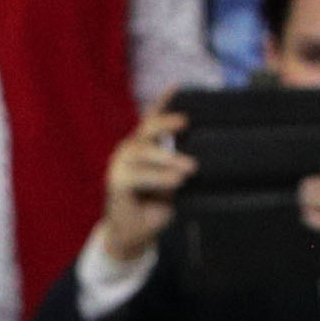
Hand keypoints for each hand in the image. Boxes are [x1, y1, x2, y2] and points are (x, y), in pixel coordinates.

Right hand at [95, 106, 190, 264]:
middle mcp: (131, 149)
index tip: (179, 86)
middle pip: (147, 127)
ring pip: (144, 151)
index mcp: (145, 145)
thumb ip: (181, 164)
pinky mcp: (116, 181)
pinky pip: (139, 175)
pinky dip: (159, 177)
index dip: (164, 101)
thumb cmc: (156, 205)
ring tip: (191, 168)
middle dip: (166, 121)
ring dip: (169, 159)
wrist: (135, 234)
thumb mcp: (173, 181)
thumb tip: (204, 154)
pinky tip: (176, 180)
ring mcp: (121, 164)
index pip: (153, 117)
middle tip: (186, 122)